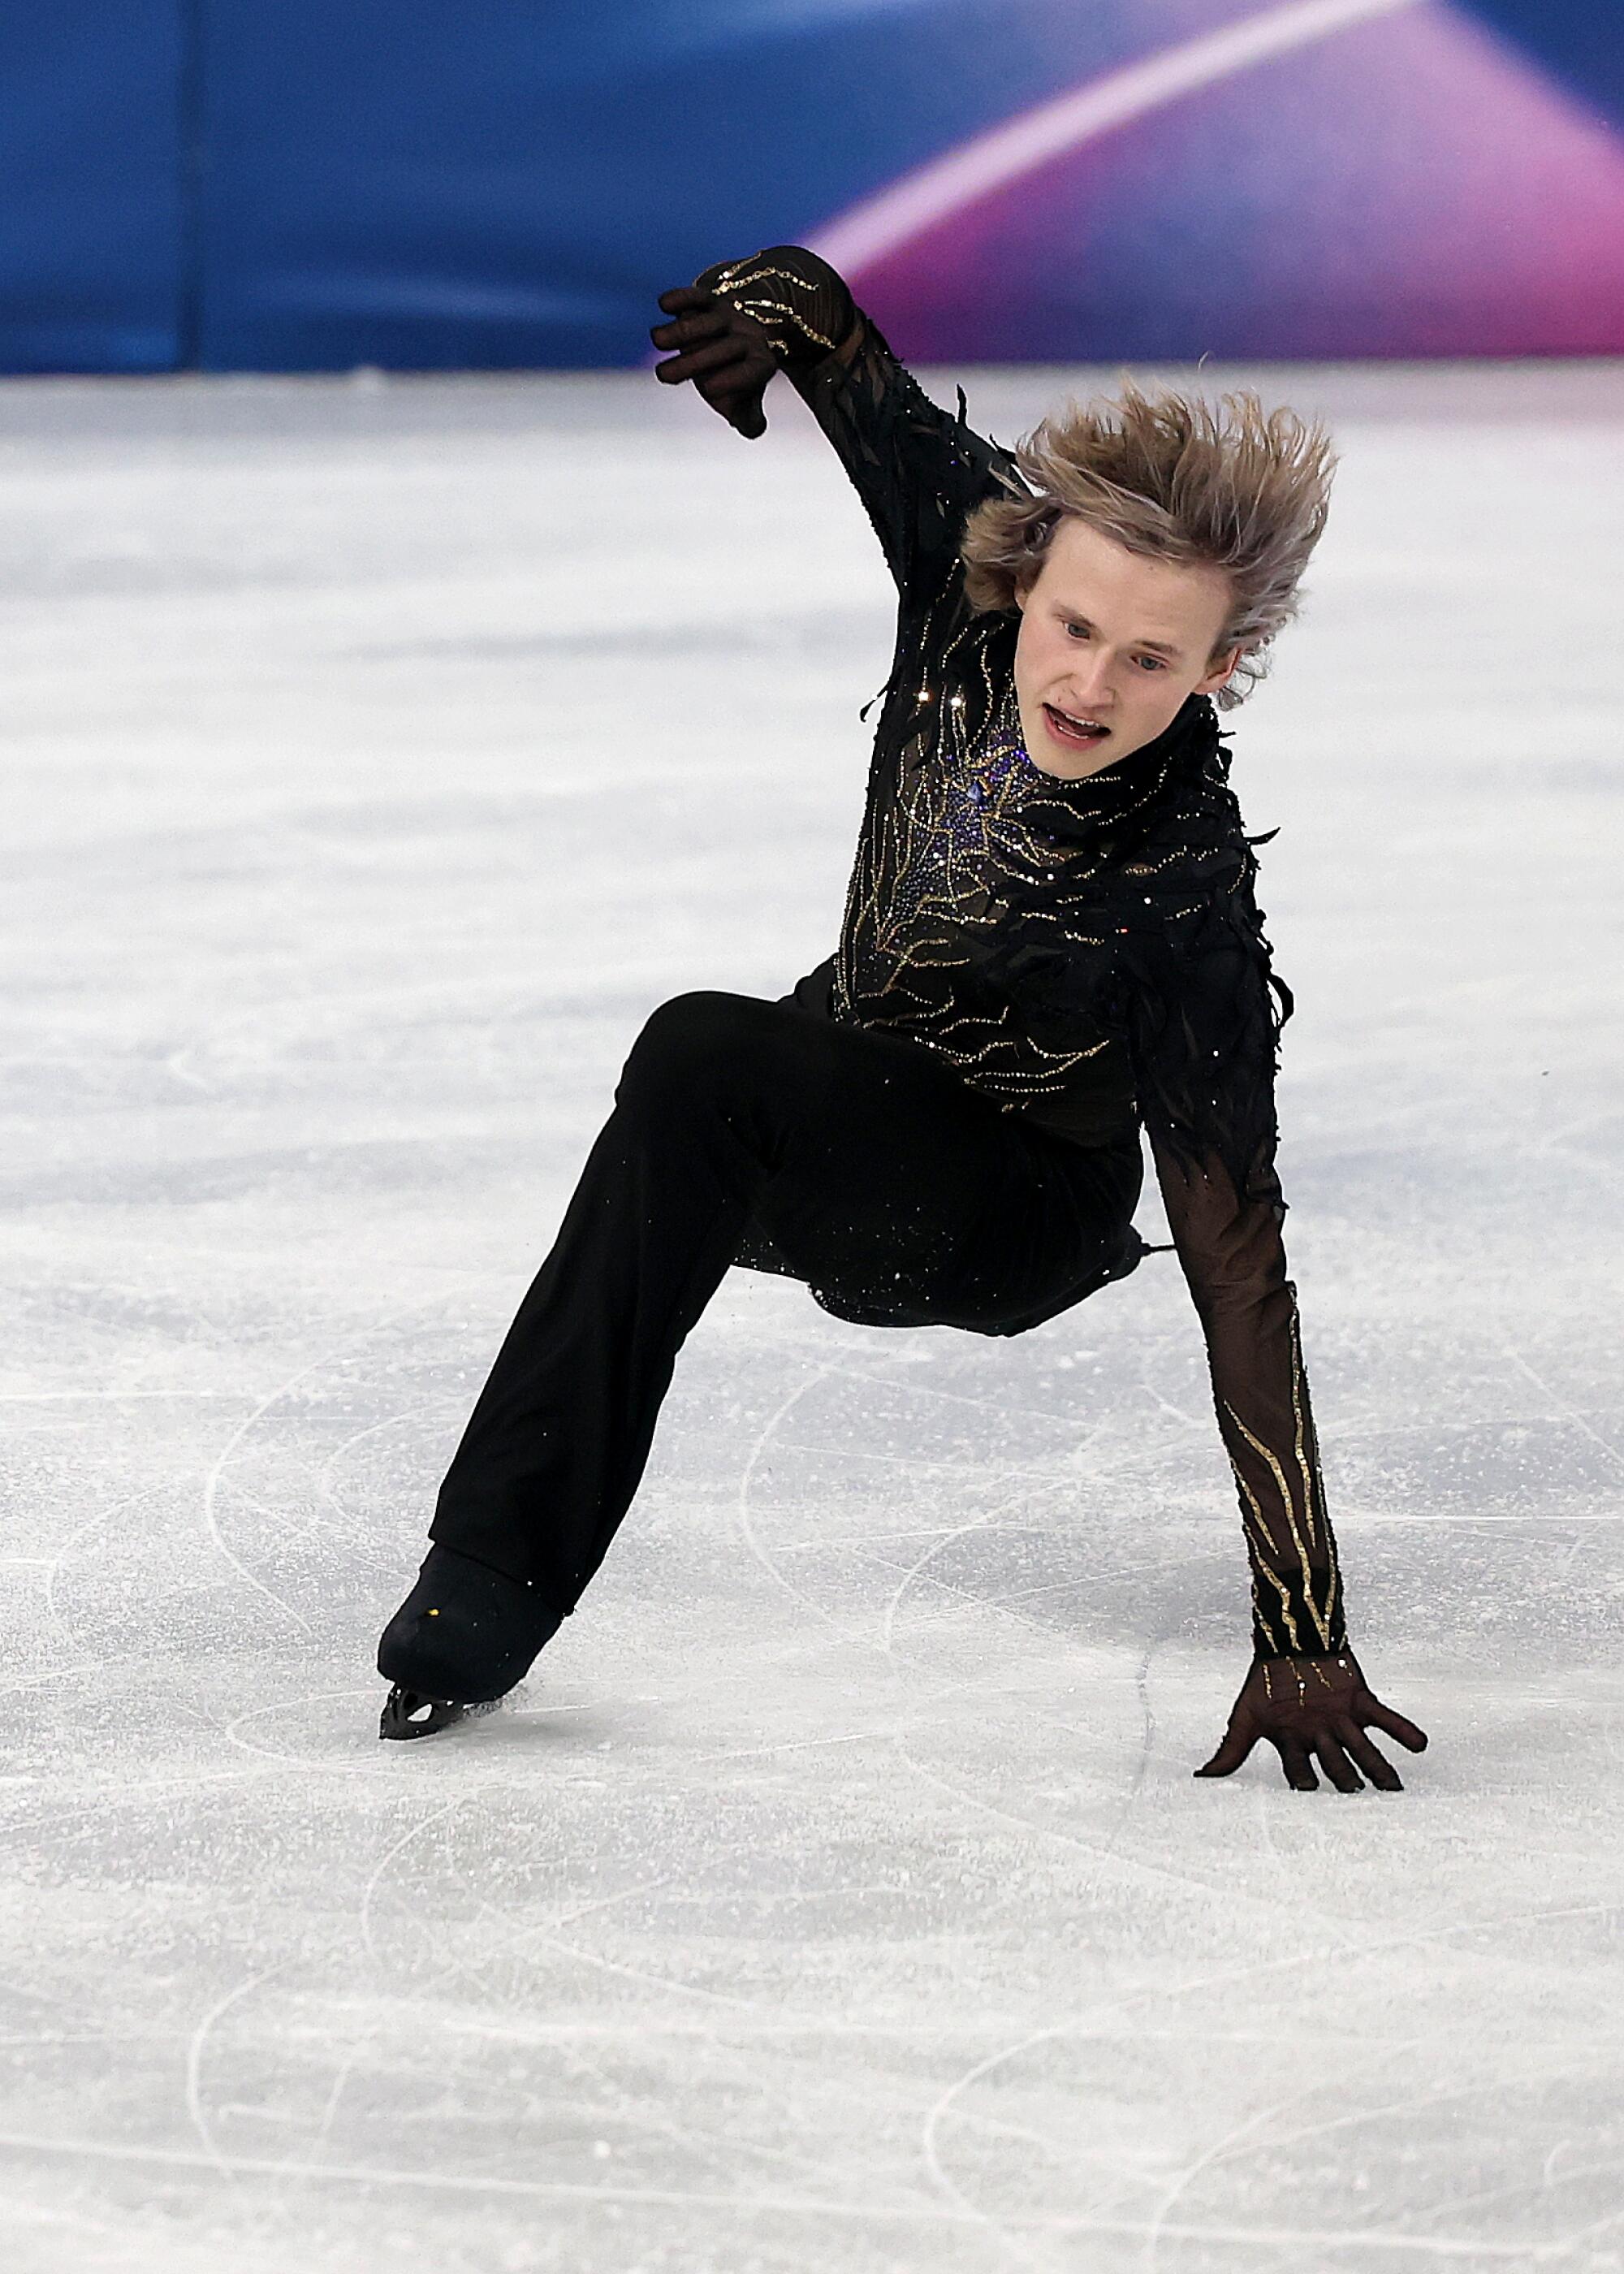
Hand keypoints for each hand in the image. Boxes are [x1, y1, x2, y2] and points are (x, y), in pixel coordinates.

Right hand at [650, 286, 777, 439]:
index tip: (710, 389)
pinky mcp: (708, 299)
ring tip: (656, 340)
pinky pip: (698, 296)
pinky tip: (664, 304)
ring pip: (708, 321)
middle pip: (723, 348)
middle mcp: (747, 336)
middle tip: (662, 375)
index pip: (751, 371)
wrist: (741, 331)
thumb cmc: (735, 375)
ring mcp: (728, 316)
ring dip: (681, 329)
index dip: (733, 379)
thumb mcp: (743, 399)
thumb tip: (753, 428)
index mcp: (761, 363)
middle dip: (692, 360)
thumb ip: (748, 418)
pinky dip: (682, 297)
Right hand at [1195, 1651, 1427, 1791]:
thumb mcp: (1246, 1716)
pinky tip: (1420, 1746)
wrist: (1289, 1638)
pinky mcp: (1362, 1702)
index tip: (1306, 1791)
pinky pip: (1386, 1719)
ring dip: (1380, 1769)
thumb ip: (1231, 1750)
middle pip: (1337, 1766)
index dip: (1304, 1780)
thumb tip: (1201, 1779)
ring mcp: (1343, 1721)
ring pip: (1364, 1751)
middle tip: (1355, 1791)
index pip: (1300, 1771)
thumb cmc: (1265, 1681)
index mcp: (1295, 1745)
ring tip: (1395, 1788)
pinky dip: (1403, 1731)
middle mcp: (1322, 1738)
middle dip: (1346, 1778)